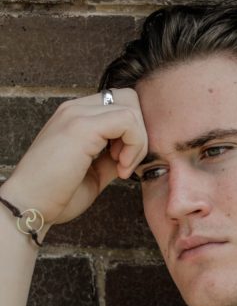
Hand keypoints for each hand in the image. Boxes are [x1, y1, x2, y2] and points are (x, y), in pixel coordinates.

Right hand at [0, 88, 147, 226]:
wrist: (29, 206)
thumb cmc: (58, 194)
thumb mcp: (95, 171)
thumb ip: (114, 156)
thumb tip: (135, 151)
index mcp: (76, 117)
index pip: (120, 104)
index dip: (132, 132)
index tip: (123, 162)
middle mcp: (75, 109)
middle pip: (129, 99)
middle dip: (139, 131)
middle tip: (125, 162)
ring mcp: (76, 114)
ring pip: (132, 109)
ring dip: (138, 143)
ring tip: (121, 167)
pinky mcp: (82, 127)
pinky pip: (128, 121)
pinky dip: (134, 146)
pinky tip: (120, 167)